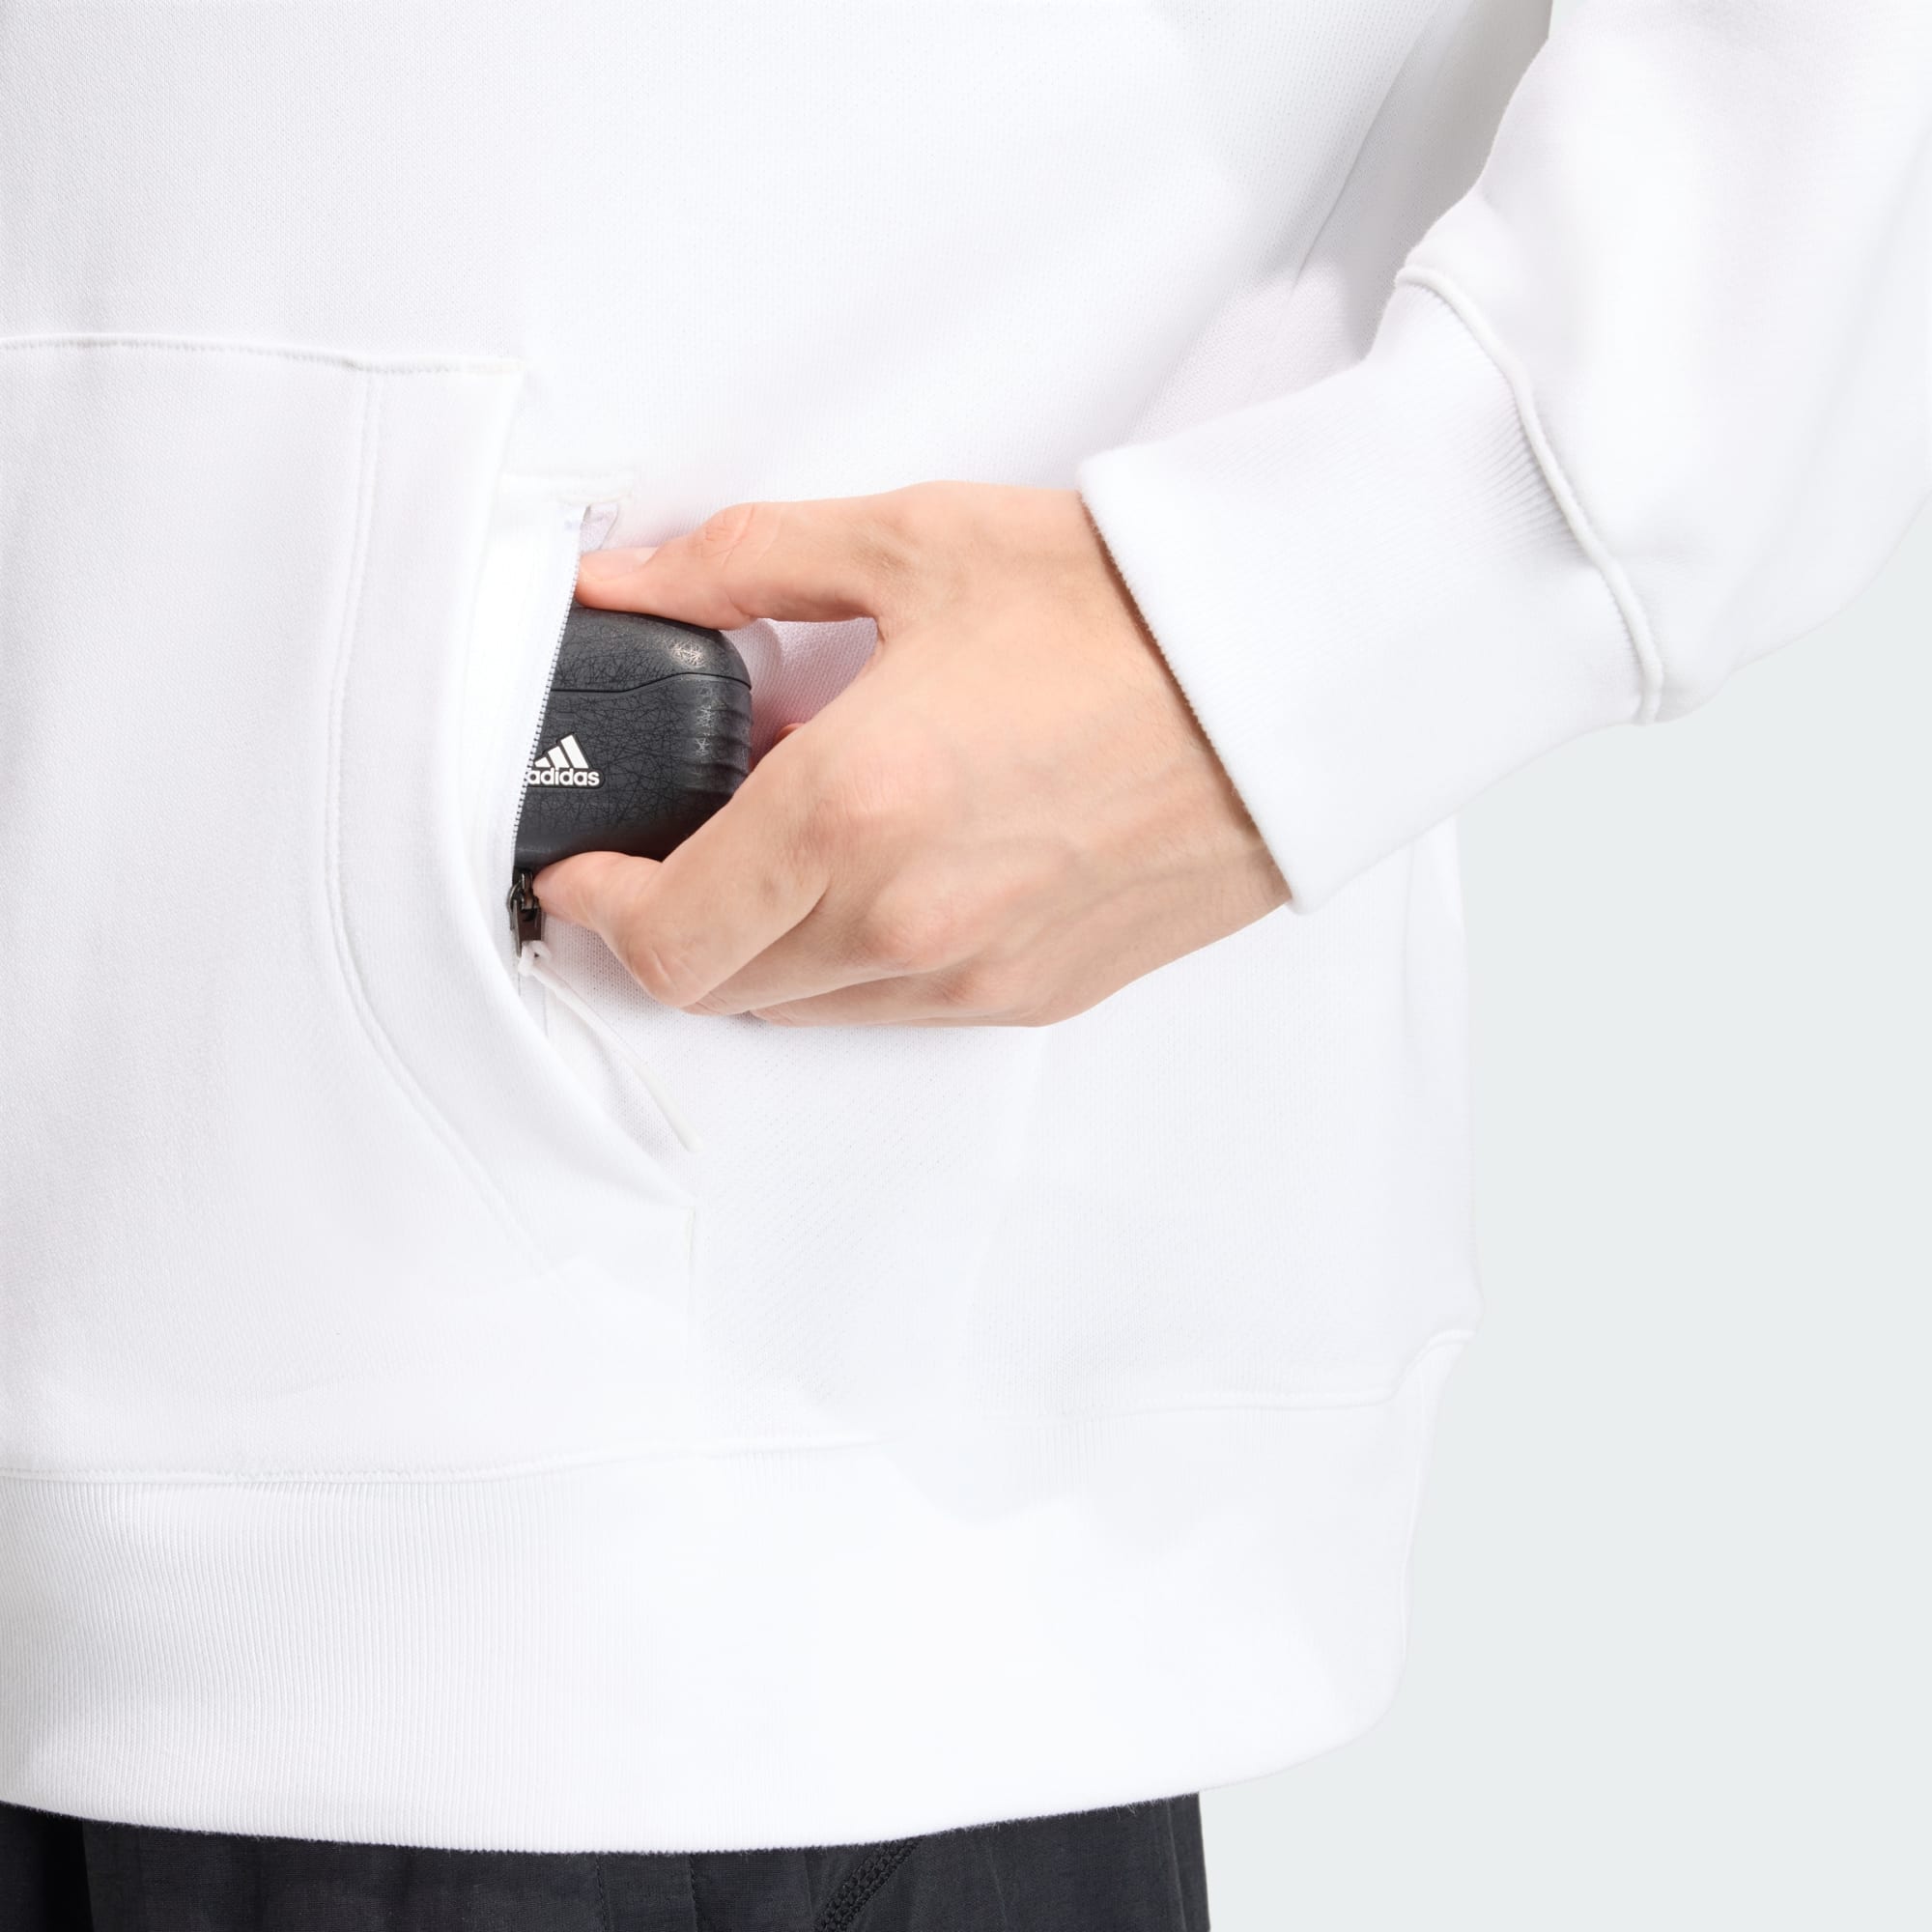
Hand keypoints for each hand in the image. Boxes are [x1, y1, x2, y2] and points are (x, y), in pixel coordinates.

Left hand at [535, 482, 1288, 1025]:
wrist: (1289, 678)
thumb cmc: (1125, 609)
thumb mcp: (914, 544)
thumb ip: (739, 566)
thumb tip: (627, 581)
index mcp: (851, 811)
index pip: (665, 935)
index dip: (595, 908)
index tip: (583, 868)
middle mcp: (905, 922)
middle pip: (719, 987)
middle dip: (670, 926)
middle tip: (674, 848)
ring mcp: (975, 974)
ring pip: (804, 1010)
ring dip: (763, 949)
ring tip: (791, 851)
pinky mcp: (1036, 994)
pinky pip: (897, 1013)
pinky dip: (854, 965)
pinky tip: (887, 877)